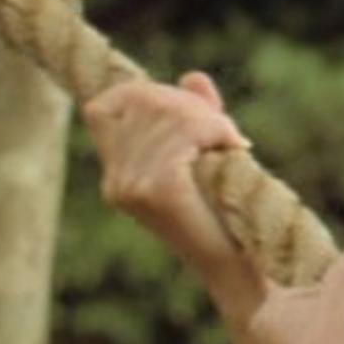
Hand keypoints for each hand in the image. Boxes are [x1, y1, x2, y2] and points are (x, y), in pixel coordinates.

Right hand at [83, 71, 257, 293]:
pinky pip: (183, 134)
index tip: (188, 114)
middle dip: (186, 103)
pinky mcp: (158, 190)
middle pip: (139, 100)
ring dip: (208, 118)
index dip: (144, 94)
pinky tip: (234, 148)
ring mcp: (131, 187)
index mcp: (117, 177)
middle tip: (222, 130)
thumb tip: (193, 77)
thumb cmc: (227, 213)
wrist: (240, 266)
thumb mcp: (207, 151)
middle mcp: (116, 181)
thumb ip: (197, 112)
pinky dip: (215, 131)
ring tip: (231, 143)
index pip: (103, 107)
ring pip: (165, 111)